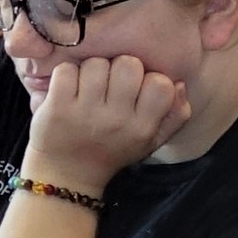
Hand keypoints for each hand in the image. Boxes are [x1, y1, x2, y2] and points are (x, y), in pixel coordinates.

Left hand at [19, 52, 187, 186]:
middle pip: (128, 64)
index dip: (149, 77)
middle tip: (110, 82)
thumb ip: (175, 115)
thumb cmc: (113, 150)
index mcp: (142, 127)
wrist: (68, 174)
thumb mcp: (151, 140)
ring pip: (96, 63)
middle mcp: (116, 120)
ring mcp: (85, 113)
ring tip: (88, 86)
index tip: (136, 88)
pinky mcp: (57, 108)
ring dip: (91, 69)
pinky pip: (66, 70)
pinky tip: (68, 88)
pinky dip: (66, 74)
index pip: (161, 84)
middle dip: (119, 67)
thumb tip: (179, 84)